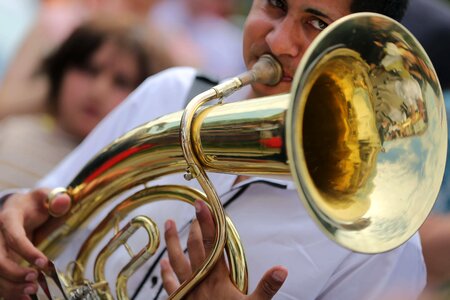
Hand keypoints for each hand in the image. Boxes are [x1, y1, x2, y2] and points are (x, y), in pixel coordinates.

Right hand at [0, 189, 70, 298]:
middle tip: (35, 281)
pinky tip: (23, 298)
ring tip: (31, 292)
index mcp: (9, 218)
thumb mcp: (47, 196)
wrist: (21, 208)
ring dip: (10, 286)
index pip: (13, 236)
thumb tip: (63, 201)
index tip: (44, 263)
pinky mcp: (0, 261)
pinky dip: (9, 291)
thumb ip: (56, 199)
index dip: (26, 251)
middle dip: (14, 273)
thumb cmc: (35, 204)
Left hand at [161, 200, 287, 298]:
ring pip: (177, 260)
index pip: (214, 244)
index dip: (209, 223)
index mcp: (217, 277)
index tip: (204, 204)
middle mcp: (199, 280)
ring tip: (170, 224)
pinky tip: (163, 263)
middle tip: (193, 206)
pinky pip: (170, 285)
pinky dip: (166, 273)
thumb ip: (267, 288)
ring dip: (173, 242)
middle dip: (196, 225)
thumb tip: (282, 269)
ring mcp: (187, 291)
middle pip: (195, 247)